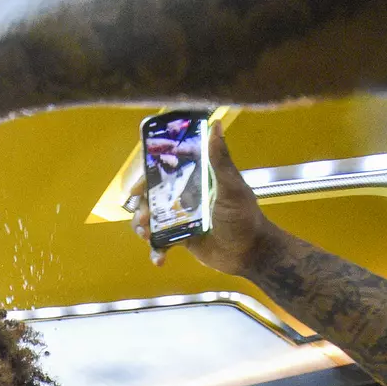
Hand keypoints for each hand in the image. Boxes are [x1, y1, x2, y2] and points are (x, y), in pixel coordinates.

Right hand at [128, 132, 274, 276]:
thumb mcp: (232, 187)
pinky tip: (160, 259)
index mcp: (196, 181)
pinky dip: (157, 251)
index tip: (136, 187)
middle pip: (153, 197)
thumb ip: (220, 160)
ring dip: (143, 228)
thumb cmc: (243, 218)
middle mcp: (186, 197)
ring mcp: (182, 219)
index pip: (166, 173)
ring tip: (147, 236)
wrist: (250, 253)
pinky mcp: (182, 239)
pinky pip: (162, 243)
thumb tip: (215, 125)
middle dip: (142, 207)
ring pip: (153, 220)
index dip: (147, 178)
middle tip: (143, 216)